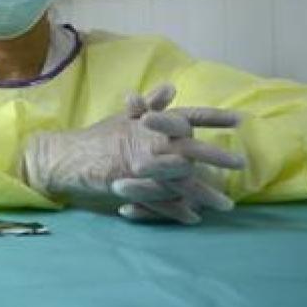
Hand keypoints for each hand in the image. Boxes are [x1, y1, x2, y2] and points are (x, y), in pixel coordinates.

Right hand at [23, 83, 245, 223]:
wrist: (65, 157)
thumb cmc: (97, 138)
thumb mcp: (124, 119)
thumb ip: (149, 107)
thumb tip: (171, 88)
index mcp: (149, 123)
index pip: (187, 115)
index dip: (214, 117)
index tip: (240, 119)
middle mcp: (147, 140)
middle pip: (189, 146)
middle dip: (217, 155)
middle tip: (241, 163)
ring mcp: (139, 164)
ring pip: (179, 179)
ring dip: (204, 192)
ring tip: (225, 205)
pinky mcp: (130, 185)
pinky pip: (159, 201)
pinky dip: (176, 210)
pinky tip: (194, 218)